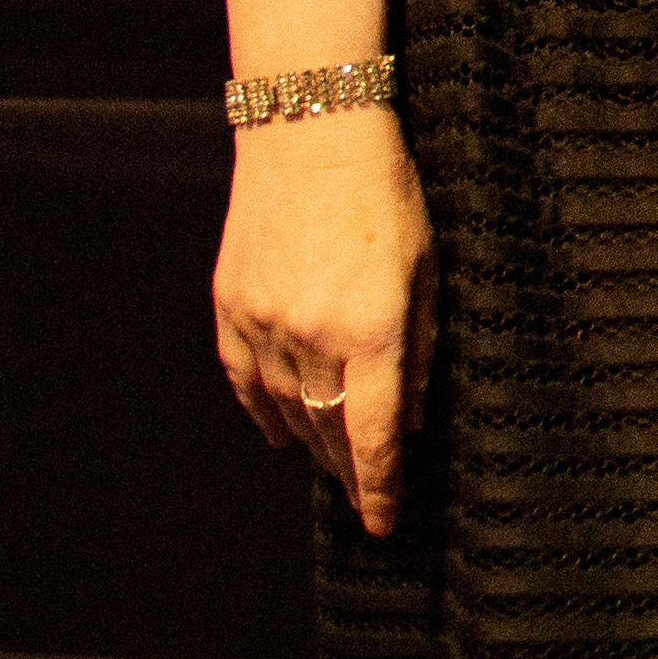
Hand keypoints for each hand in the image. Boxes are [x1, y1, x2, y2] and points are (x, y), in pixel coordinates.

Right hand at [211, 108, 430, 534]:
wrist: (309, 135)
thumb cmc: (385, 193)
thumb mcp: (427, 268)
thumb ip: (419, 345)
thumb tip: (412, 413)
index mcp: (372, 329)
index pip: (374, 433)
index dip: (379, 484)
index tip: (382, 523)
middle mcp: (311, 336)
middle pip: (327, 429)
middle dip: (347, 470)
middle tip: (363, 498)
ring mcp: (263, 323)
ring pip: (283, 409)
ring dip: (308, 445)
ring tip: (329, 468)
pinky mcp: (230, 307)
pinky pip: (242, 379)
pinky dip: (261, 411)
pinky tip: (278, 433)